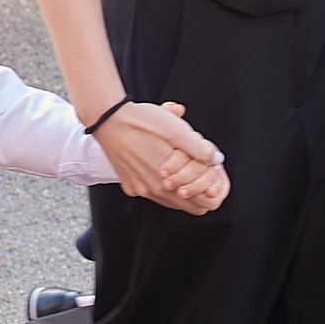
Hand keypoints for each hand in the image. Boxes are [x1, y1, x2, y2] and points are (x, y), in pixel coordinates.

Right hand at [91, 99, 226, 214]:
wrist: (108, 119)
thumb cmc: (142, 122)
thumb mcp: (177, 131)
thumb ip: (201, 150)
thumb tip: (216, 159)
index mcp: (169, 184)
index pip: (204, 204)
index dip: (211, 187)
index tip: (210, 170)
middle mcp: (153, 192)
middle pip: (189, 203)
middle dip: (198, 186)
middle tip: (197, 164)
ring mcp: (140, 189)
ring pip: (171, 197)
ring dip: (179, 183)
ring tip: (178, 159)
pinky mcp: (129, 185)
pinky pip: (152, 191)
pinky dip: (161, 180)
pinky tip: (159, 159)